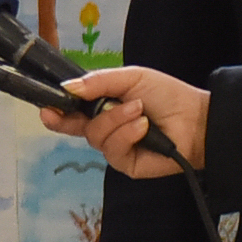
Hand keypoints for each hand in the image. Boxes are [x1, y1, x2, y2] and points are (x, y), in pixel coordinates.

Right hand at [42, 67, 209, 177]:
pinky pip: (113, 149)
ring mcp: (114, 148)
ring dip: (115, 120)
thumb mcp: (130, 77)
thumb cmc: (166, 95)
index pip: (71, 114)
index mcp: (102, 108)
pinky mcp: (125, 164)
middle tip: (68, 110)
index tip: (45, 109)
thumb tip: (67, 87)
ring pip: (95, 136)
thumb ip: (98, 81)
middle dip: (75, 116)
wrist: (196, 119)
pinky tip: (143, 127)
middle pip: (76, 126)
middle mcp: (105, 129)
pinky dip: (127, 134)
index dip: (56, 113)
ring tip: (139, 111)